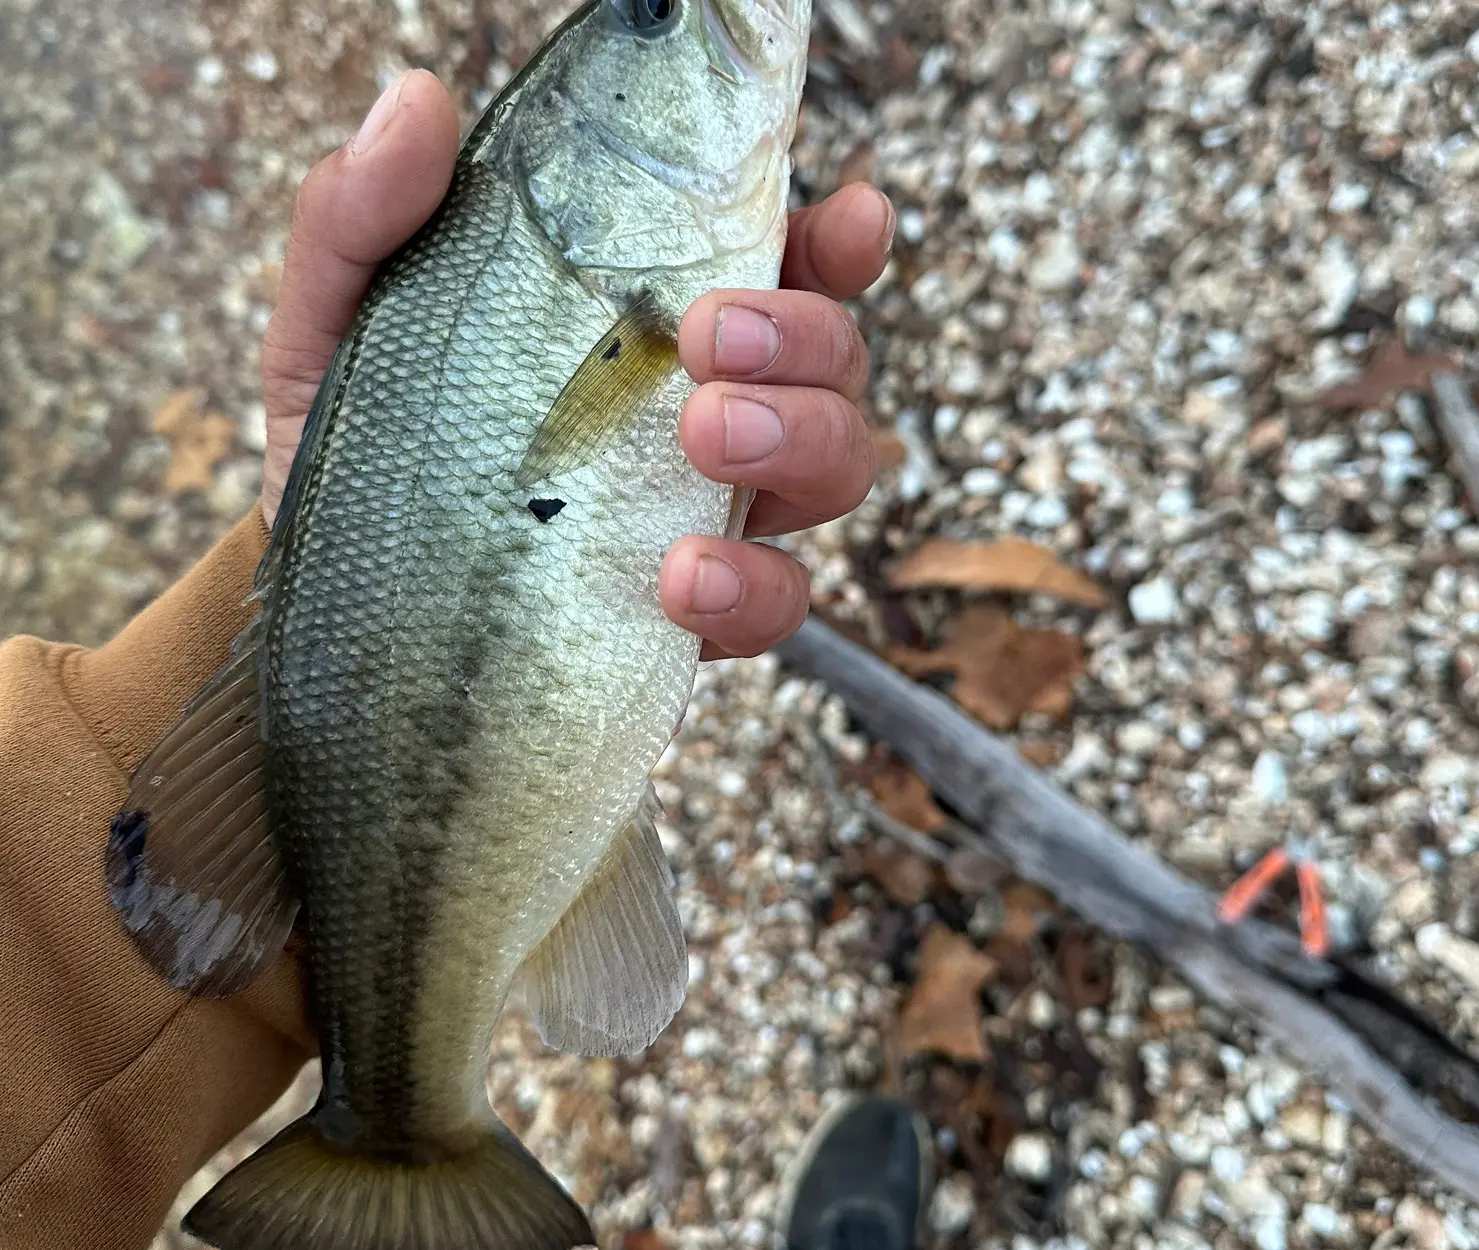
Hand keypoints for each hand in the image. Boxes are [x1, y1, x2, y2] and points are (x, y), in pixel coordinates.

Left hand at [259, 71, 890, 659]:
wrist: (332, 602)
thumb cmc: (361, 440)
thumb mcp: (339, 322)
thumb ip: (361, 218)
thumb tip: (417, 104)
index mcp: (652, 319)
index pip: (782, 263)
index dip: (836, 241)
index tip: (846, 221)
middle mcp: (706, 409)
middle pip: (834, 360)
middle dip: (804, 337)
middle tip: (710, 339)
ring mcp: (711, 515)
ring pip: (837, 468)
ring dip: (800, 440)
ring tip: (705, 437)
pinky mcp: (695, 617)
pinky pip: (777, 603)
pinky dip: (750, 586)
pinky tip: (679, 576)